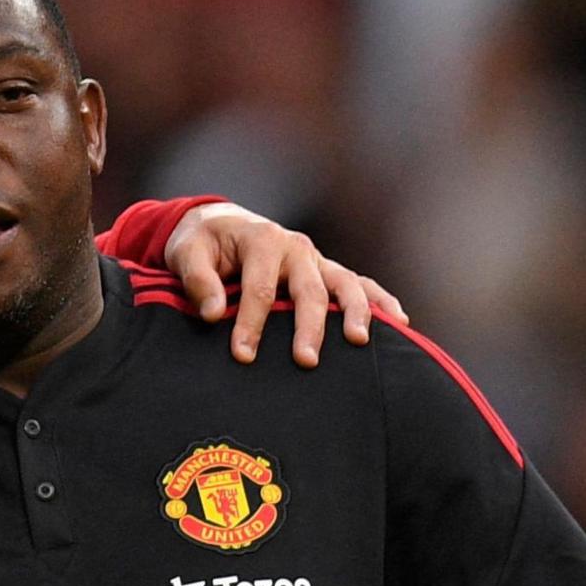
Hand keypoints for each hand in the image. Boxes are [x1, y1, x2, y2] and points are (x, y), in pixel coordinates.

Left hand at [160, 201, 406, 367]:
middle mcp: (295, 247)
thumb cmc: (201, 243)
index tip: (243, 355)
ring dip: (355, 312)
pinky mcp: (326, 271)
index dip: (251, 323)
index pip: (260, 288)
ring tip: (360, 342)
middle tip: (306, 360)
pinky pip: (359, 284)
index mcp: (262, 240)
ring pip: (344, 285)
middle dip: (309, 326)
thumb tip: (212, 314)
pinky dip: (380, 300)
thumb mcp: (187, 252)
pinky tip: (398, 322)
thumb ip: (197, 280)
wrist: (219, 225)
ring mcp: (316, 259)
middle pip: (308, 290)